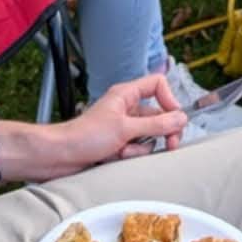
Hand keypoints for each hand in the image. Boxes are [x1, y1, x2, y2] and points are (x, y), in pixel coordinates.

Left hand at [47, 71, 186, 173]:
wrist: (61, 156)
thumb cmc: (84, 136)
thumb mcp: (125, 129)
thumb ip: (156, 125)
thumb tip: (181, 119)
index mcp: (127, 95)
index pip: (158, 85)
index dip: (169, 99)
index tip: (175, 118)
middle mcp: (127, 108)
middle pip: (159, 115)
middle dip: (162, 132)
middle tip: (169, 145)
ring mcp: (123, 127)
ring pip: (149, 136)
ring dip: (141, 148)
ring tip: (123, 151)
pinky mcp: (119, 144)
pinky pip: (138, 149)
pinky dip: (132, 155)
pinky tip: (117, 157)